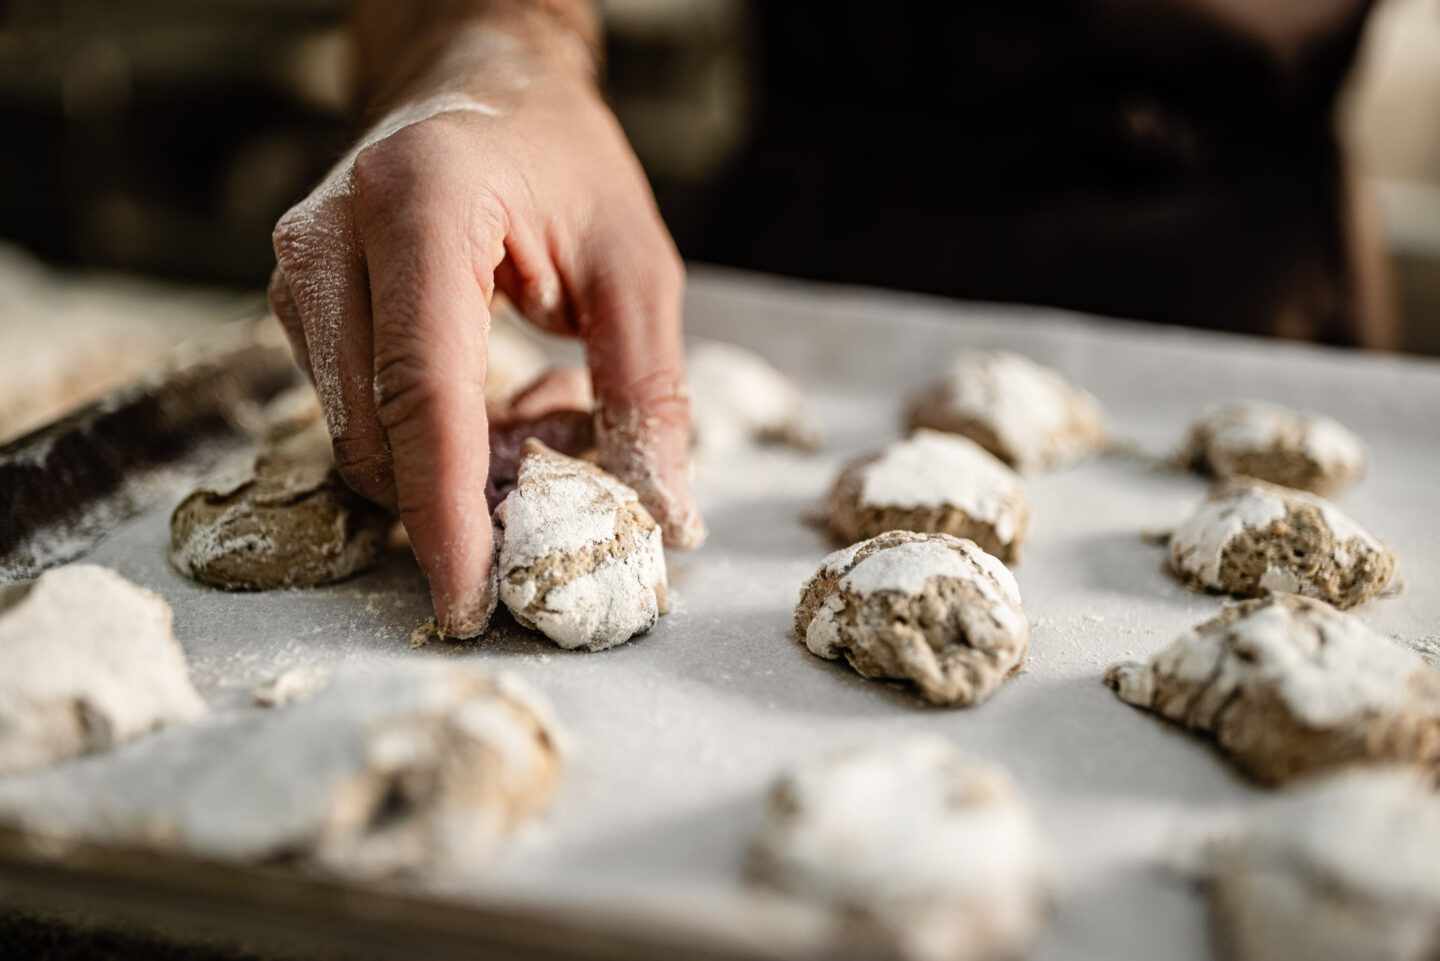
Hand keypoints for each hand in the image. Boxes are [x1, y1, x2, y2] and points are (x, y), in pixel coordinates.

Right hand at [268, 15, 702, 636]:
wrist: (476, 83)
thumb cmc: (563, 160)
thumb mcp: (637, 265)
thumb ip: (648, 390)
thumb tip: (664, 516)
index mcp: (420, 205)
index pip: (424, 391)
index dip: (447, 511)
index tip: (469, 599)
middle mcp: (332, 239)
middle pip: (377, 432)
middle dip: (465, 494)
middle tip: (564, 465)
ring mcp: (299, 273)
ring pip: (361, 436)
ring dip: (454, 464)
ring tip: (540, 405)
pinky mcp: (296, 303)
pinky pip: (357, 412)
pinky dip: (431, 437)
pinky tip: (495, 394)